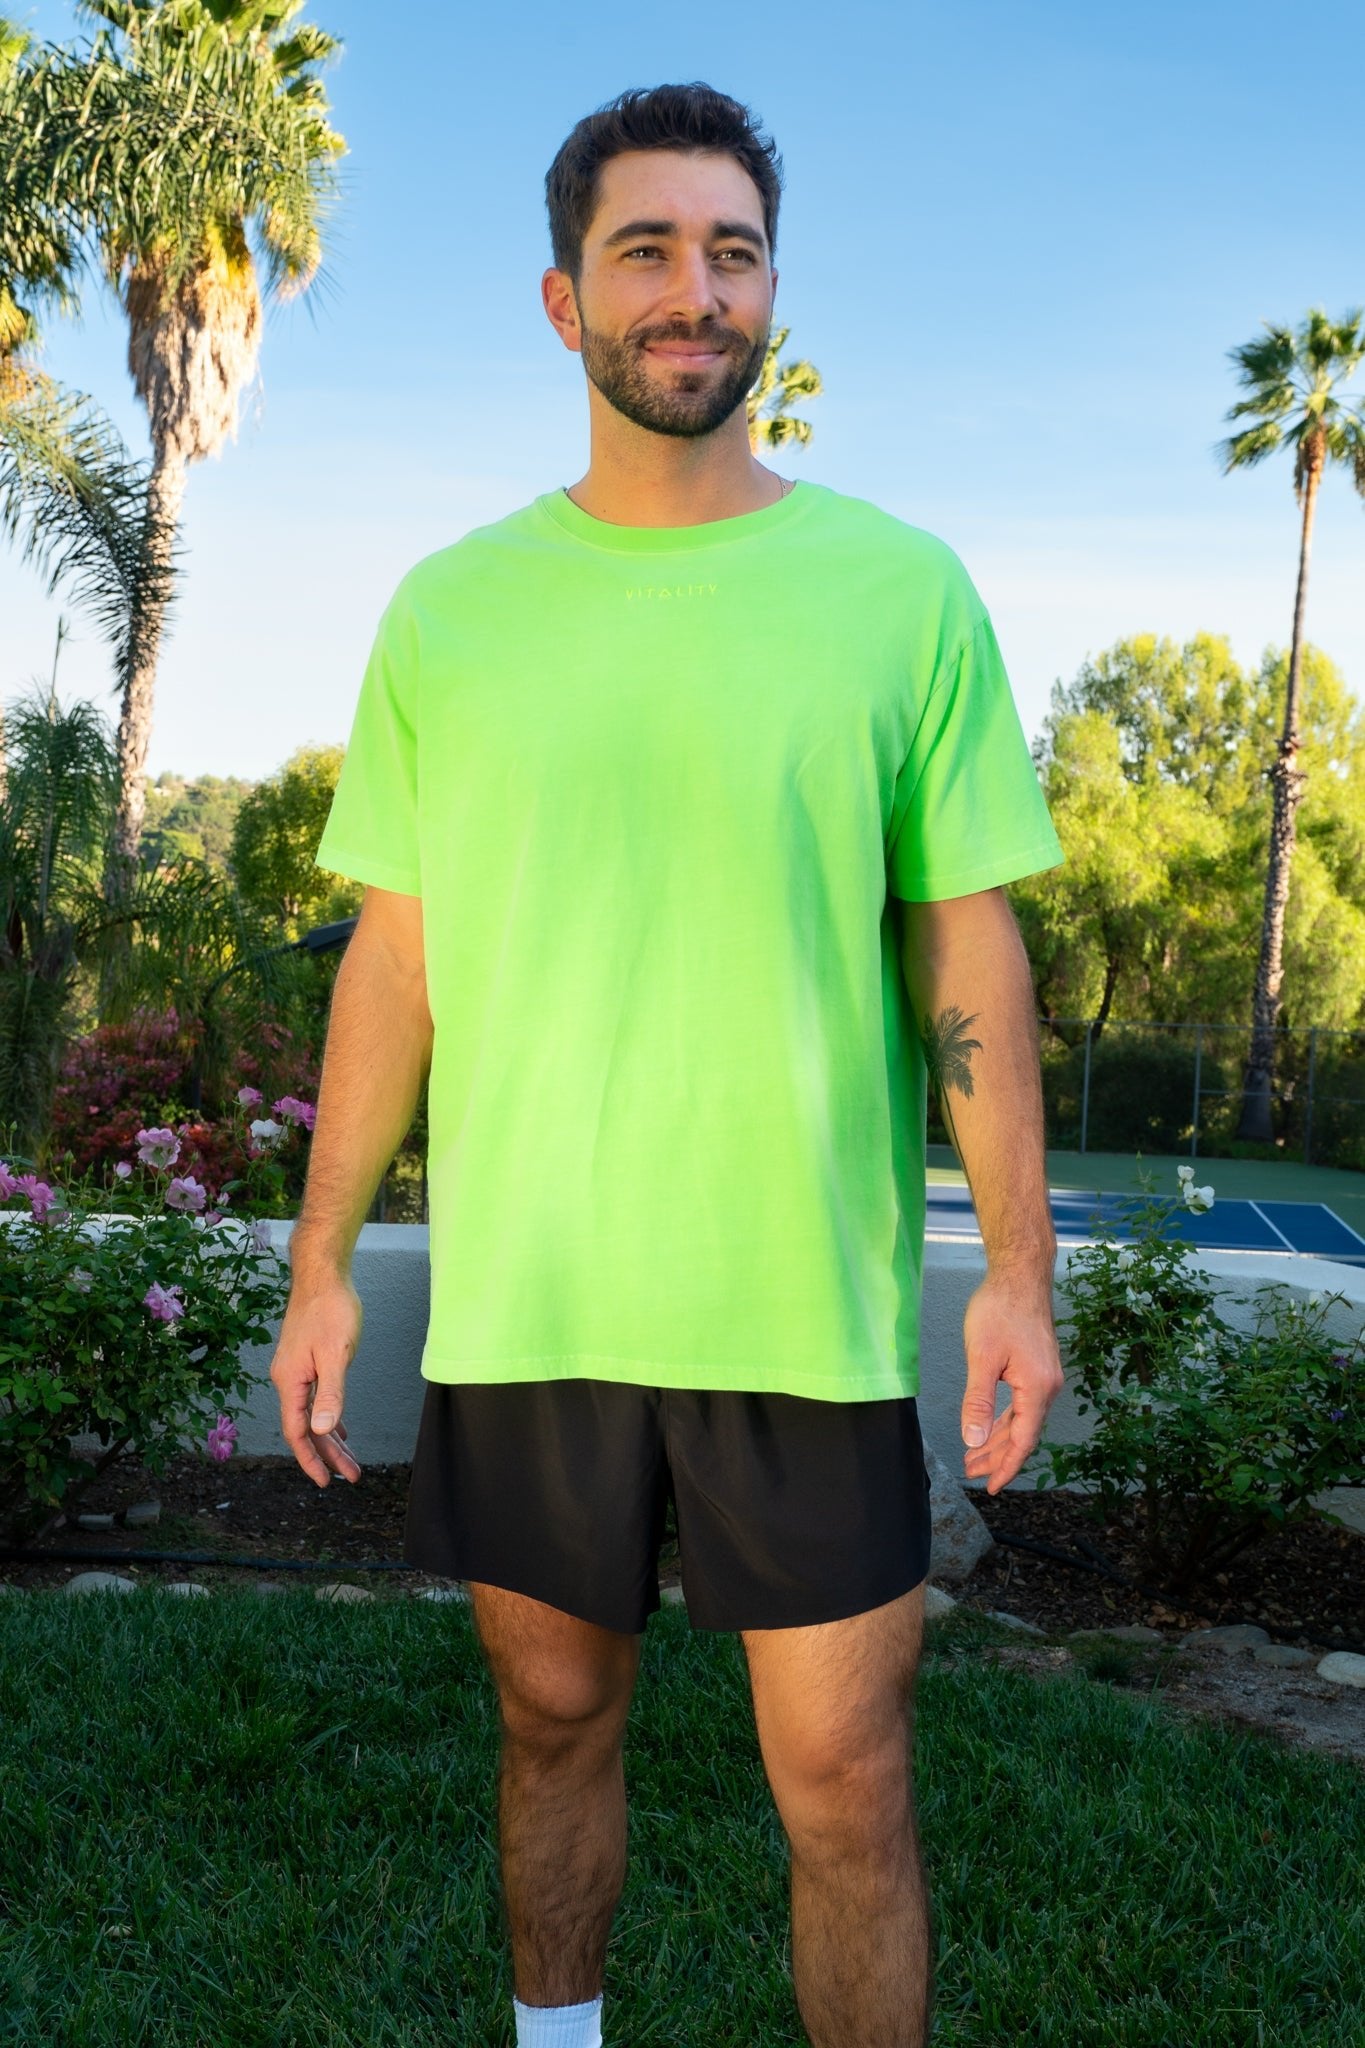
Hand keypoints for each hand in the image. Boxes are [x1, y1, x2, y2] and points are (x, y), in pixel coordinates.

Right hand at [269, 1272, 364, 1488]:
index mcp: (290, 1381)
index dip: (311, 1459)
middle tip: (352, 1476)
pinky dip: (328, 1416)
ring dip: (331, 1438)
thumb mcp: (336, 1354)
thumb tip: (322, 1431)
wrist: (322, 1273)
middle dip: (329, 1454)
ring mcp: (295, 1369)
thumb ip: (331, 1394)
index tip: (327, 1482)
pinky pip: (315, 1398)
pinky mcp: (305, 1359)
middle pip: (306, 1427)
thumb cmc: (331, 1309)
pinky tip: (340, 1427)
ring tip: (350, 1461)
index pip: (296, 1432)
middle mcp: (287, 1378)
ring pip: (312, 1414)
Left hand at [959, 1275, 1063, 1495]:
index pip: (1022, 1441)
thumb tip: (974, 1438)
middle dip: (996, 1456)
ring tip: (975, 1456)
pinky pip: (1023, 1404)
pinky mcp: (1039, 1367)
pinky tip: (991, 1427)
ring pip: (1023, 1420)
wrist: (1020, 1275)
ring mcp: (1046, 1377)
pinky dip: (1006, 1420)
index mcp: (1037, 1389)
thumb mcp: (981, 1357)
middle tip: (971, 1472)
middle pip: (1023, 1434)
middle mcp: (1048, 1387)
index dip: (1006, 1467)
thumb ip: (977, 1401)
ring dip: (1000, 1439)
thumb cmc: (1000, 1309)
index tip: (990, 1487)